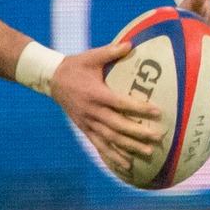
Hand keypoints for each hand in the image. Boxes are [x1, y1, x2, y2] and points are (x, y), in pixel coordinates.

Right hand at [50, 41, 164, 171]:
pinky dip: (112, 156)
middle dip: (138, 133)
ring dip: (128, 148)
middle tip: (158, 137)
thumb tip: (131, 44)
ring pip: (110, 139)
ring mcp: (87, 122)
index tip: (157, 112)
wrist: (51, 80)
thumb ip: (111, 51)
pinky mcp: (84, 129)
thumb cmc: (76, 66)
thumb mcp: (92, 56)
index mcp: (96, 94)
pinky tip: (126, 166)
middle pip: (117, 126)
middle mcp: (92, 111)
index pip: (121, 103)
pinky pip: (99, 145)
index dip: (138, 109)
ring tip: (147, 154)